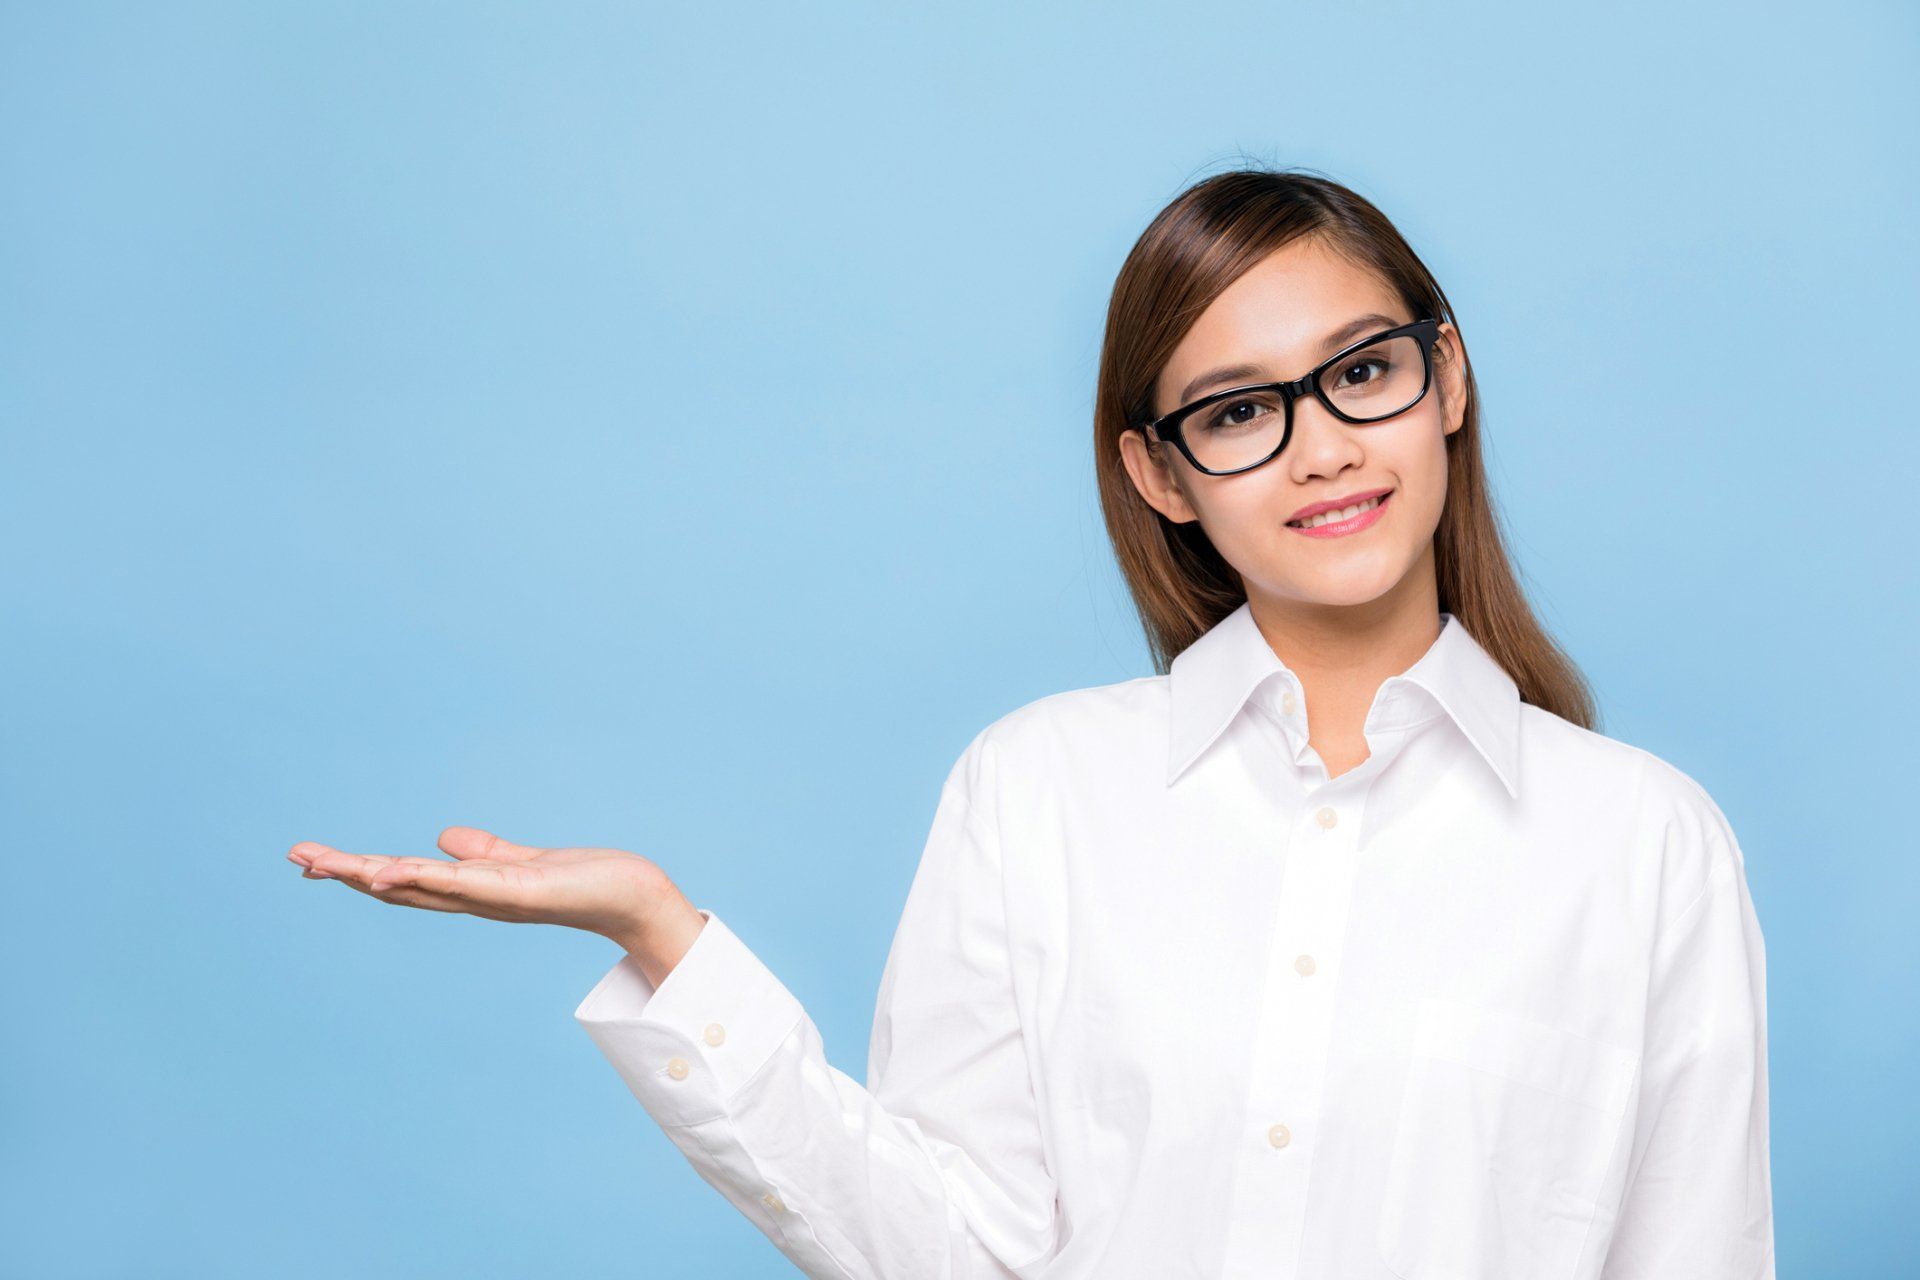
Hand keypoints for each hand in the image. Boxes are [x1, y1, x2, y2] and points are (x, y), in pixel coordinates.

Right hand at [286, 826, 694, 961]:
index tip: (315, 858)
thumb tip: (443, 838)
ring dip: (369, 875)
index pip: (405, 880)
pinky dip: (423, 877)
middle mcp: (476, 901)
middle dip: (347, 874)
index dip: (360, 871)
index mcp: (473, 891)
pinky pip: (462, 884)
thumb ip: (484, 853)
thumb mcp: (523, 862)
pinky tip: (387, 872)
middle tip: (296, 857)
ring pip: (419, 887)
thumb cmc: (586, 882)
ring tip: (324, 863)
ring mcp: (494, 900)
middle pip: (399, 888)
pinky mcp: (520, 894)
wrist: (637, 899)